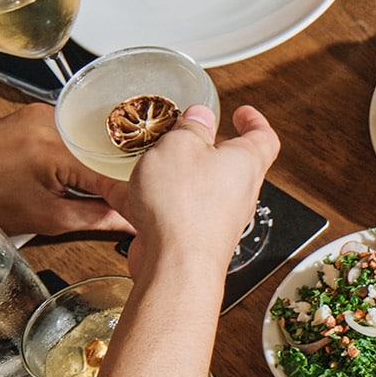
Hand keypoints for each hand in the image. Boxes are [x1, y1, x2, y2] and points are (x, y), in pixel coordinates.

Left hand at [0, 104, 131, 238]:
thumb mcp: (47, 218)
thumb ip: (97, 218)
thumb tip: (131, 221)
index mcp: (57, 149)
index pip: (115, 171)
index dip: (134, 191)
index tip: (148, 207)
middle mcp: (52, 121)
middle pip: (107, 147)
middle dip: (122, 172)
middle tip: (134, 196)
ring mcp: (42, 113)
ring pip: (91, 137)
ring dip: (102, 159)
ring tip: (108, 184)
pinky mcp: (33, 112)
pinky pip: (72, 130)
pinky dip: (82, 149)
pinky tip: (83, 168)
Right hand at [118, 104, 278, 283]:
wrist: (176, 264)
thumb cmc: (185, 204)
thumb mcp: (182, 145)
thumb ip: (191, 127)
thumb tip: (201, 116)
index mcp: (245, 163)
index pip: (263, 139)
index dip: (254, 122)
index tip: (242, 112)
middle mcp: (236, 192)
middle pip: (227, 163)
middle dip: (203, 146)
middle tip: (183, 131)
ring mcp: (213, 217)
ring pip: (191, 186)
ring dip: (167, 171)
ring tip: (142, 156)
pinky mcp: (187, 235)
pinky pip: (164, 208)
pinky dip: (140, 196)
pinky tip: (112, 187)